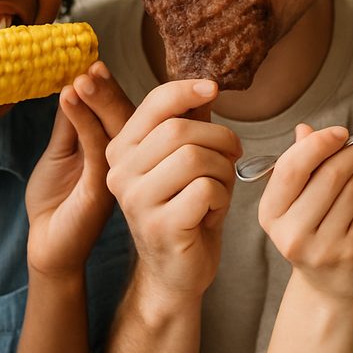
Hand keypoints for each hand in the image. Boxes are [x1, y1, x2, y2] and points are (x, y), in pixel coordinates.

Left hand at [25, 62, 134, 277]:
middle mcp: (125, 161)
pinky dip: (84, 123)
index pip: (122, 111)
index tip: (95, 61)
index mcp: (117, 151)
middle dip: (109, 87)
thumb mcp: (60, 154)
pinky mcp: (102, 191)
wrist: (49, 249)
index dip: (112, 86)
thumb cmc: (56, 203)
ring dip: (99, 99)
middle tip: (92, 63)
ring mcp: (117, 176)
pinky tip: (69, 101)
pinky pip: (98, 150)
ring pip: (118, 130)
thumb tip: (73, 83)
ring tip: (81, 76)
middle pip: (128, 116)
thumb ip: (71, 124)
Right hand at [105, 79, 239, 299]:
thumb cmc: (187, 207)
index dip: (187, 90)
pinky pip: (205, 190)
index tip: (214, 88)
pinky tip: (212, 211)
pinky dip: (222, 198)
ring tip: (220, 188)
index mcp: (122, 149)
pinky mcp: (159, 227)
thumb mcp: (185, 159)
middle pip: (180, 131)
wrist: (178, 268)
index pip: (154, 104)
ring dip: (223, 170)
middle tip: (232, 155)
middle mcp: (120, 173)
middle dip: (220, 139)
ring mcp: (136, 202)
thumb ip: (189, 123)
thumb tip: (207, 84)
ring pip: (194, 158)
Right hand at [257, 124, 352, 299]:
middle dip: (352, 153)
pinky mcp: (349, 252)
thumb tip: (305, 130)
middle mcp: (291, 233)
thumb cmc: (313, 234)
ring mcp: (321, 246)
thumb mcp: (295, 201)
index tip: (340, 132)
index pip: (292, 167)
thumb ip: (299, 164)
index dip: (319, 143)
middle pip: (328, 176)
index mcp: (270, 214)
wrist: (328, 285)